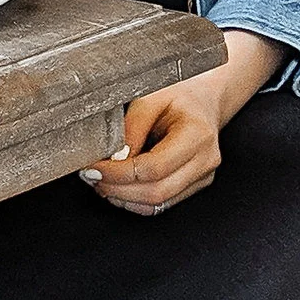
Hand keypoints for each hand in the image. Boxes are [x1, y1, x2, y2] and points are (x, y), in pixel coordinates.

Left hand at [84, 31, 285, 216]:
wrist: (204, 100)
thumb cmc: (180, 95)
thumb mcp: (150, 99)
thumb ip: (130, 129)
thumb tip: (113, 159)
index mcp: (197, 134)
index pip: (154, 168)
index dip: (119, 174)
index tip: (95, 168)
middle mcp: (205, 159)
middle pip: (157, 192)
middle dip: (118, 190)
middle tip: (93, 178)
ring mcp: (203, 176)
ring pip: (158, 204)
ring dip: (124, 198)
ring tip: (103, 183)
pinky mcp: (195, 186)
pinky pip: (162, 204)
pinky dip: (136, 201)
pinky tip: (120, 189)